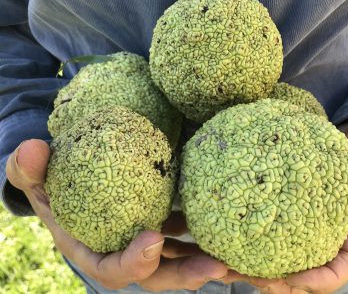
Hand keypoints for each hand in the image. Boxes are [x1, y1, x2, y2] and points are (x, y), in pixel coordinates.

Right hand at [5, 139, 227, 290]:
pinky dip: (208, 230)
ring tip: (240, 258)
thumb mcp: (34, 176)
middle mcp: (125, 253)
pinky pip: (188, 233)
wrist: (77, 183)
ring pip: (181, 259)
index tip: (153, 238)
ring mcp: (148, 242)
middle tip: (216, 266)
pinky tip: (228, 217)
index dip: (133, 261)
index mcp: (94, 251)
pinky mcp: (164, 226)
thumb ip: (29, 168)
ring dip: (208, 258)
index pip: (111, 269)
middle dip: (185, 275)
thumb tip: (34, 149)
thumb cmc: (54, 184)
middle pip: (157, 274)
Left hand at [226, 110, 347, 293]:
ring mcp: (304, 219)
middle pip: (306, 269)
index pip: (345, 264)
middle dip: (278, 281)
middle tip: (249, 277)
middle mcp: (328, 228)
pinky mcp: (285, 205)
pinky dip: (248, 238)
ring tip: (226, 266)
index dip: (322, 279)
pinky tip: (224, 235)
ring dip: (255, 266)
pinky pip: (268, 228)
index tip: (294, 277)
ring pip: (282, 255)